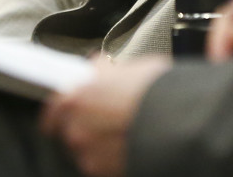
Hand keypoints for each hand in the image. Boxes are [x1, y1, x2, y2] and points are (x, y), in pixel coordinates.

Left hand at [40, 55, 171, 176]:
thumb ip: (105, 70)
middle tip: (110, 116)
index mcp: (76, 98)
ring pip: (88, 148)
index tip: (67, 110)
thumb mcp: (131, 66)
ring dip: (100, 141)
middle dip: (87, 123)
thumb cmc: (156, 92)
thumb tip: (98, 67)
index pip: (53, 108)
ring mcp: (90, 155)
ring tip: (125, 131)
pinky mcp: (105, 172)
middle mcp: (76, 130)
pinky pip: (102, 163)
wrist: (179, 123)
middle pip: (71, 129)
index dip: (61, 108)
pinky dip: (112, 156)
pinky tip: (131, 143)